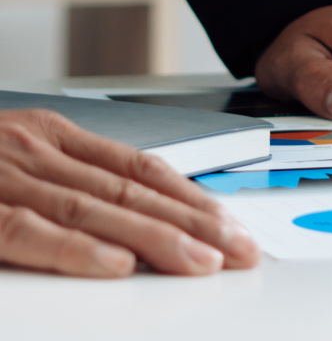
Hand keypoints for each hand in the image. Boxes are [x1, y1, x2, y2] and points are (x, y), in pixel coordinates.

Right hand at [0, 108, 258, 276]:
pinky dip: (76, 248)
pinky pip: (28, 231)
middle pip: (131, 191)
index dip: (192, 198)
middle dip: (192, 223)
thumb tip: (132, 216)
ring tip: (201, 262)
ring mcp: (7, 181)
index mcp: (54, 138)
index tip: (233, 227)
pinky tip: (118, 264)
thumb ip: (68, 179)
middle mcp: (39, 154)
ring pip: (94, 209)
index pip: (140, 169)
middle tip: (238, 251)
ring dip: (154, 238)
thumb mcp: (15, 158)